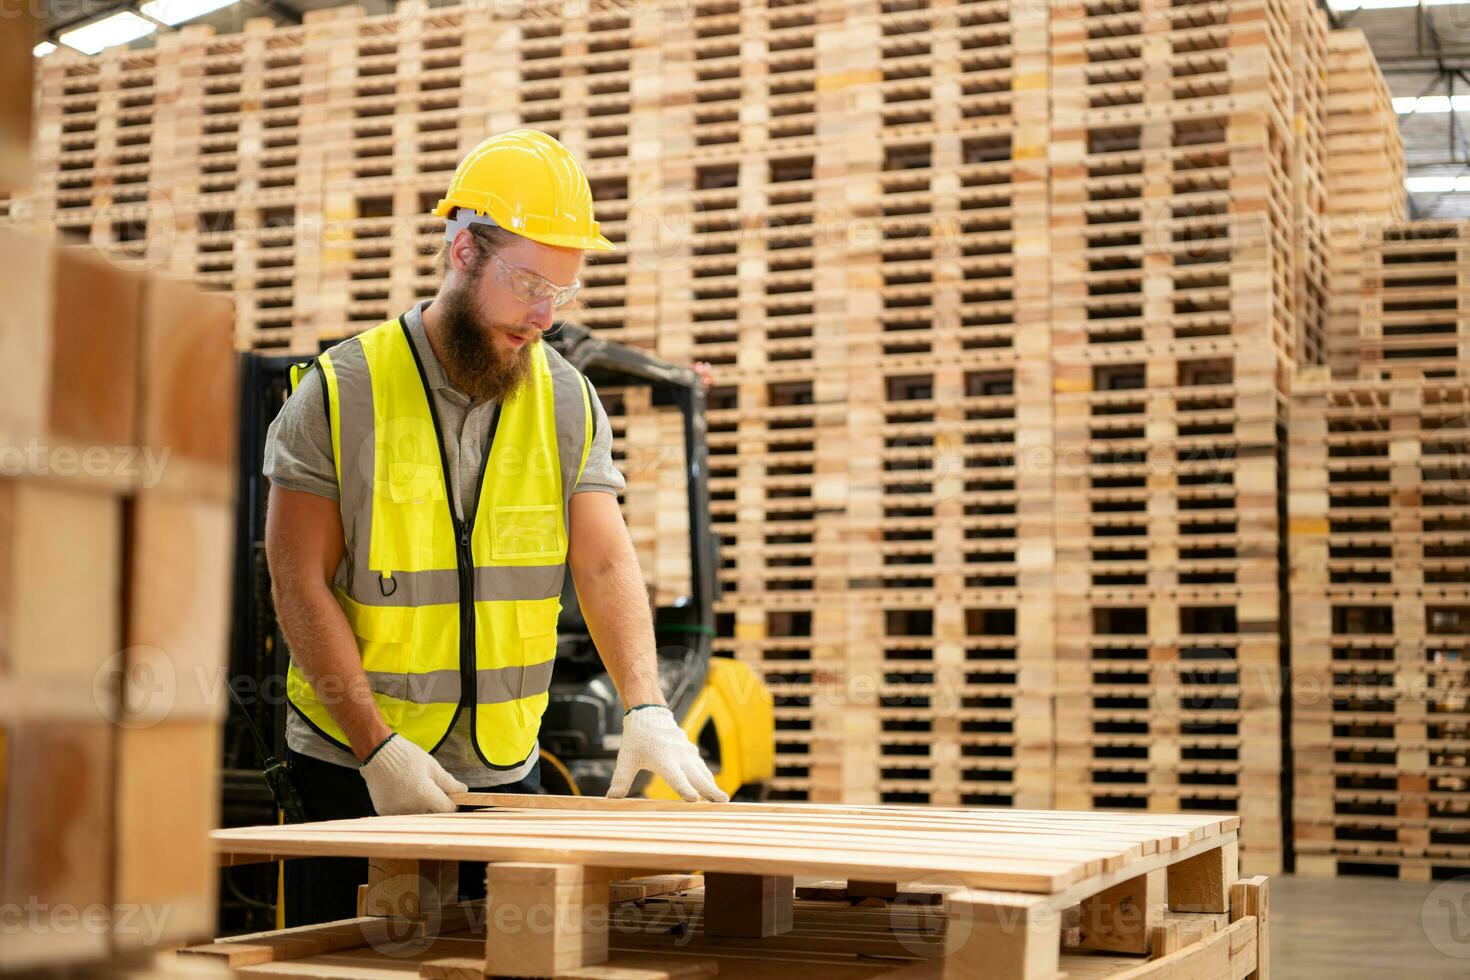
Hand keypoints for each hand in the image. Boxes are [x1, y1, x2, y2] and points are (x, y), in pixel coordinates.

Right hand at [359, 733, 467, 814]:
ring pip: (416, 816)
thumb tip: (463, 792)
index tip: (449, 796)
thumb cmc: (407, 757)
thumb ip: (448, 782)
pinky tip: (402, 794)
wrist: (378, 754)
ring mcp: (396, 811)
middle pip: (432, 815)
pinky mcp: (384, 811)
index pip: (447, 810)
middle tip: (430, 789)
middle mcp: (411, 807)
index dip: (451, 803)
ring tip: (414, 790)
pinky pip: (401, 815)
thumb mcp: (432, 766)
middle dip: (435, 805)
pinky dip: (405, 808)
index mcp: (425, 795)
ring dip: (420, 808)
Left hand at [608, 705, 728, 801]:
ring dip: (712, 785)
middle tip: (722, 802)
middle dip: (709, 789)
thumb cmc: (636, 738)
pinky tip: (712, 786)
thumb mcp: (626, 759)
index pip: (675, 777)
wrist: (648, 714)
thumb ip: (620, 780)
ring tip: (722, 799)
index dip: (684, 788)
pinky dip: (707, 777)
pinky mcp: (689, 751)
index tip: (695, 799)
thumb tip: (610, 799)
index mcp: (663, 760)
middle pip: (696, 776)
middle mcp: (678, 756)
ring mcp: (686, 753)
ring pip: (702, 772)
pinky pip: (701, 766)